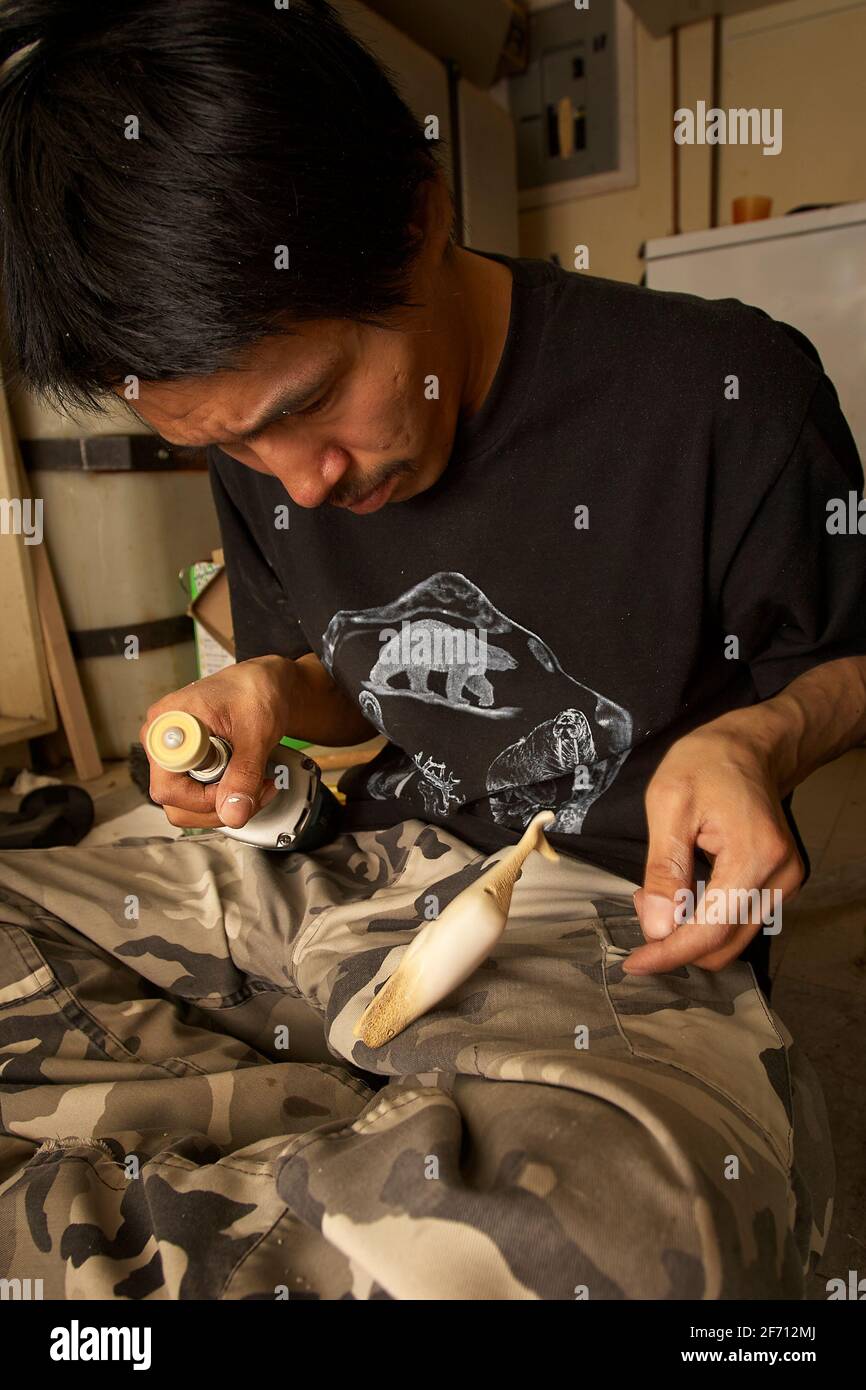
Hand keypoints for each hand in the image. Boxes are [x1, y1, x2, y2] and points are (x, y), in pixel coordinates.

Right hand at [140, 655, 296, 829]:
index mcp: (168, 724)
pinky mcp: (187, 764)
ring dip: (226, 804)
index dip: (205, 798)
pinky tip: (247, 782)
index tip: (238, 785)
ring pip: (188, 806)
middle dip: (221, 806)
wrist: (263, 684)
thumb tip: (233, 814)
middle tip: (256, 790)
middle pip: (176, 803)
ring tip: (256, 784)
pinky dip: (225, 797)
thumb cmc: (254, 691)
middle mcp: (163, 742)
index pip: (168, 787)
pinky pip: (198, 797)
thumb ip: (244, 774)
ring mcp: (174, 755)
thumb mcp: (256, 732)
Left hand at [627, 718, 803, 974]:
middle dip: (676, 940)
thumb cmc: (707, 763)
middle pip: (724, 944)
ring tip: (657, 893)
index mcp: (755, 856)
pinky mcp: (779, 884)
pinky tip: (681, 890)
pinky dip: (706, 919)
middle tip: (640, 902)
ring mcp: (785, 883)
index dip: (670, 953)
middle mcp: (780, 877)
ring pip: (732, 939)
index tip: (633, 963)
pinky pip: (739, 921)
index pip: (711, 929)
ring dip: (690, 931)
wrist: (750, 746)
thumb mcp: (668, 805)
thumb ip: (663, 870)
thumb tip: (657, 928)